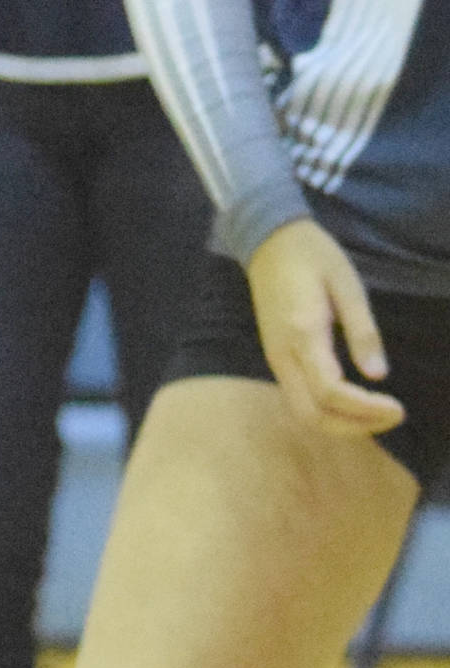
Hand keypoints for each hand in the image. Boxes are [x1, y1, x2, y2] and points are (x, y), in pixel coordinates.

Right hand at [245, 218, 399, 434]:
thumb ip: (362, 331)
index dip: (366, 409)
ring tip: (377, 413)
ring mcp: (275, 357)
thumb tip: (378, 375)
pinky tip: (354, 402)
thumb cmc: (313, 256)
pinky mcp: (276, 357)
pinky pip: (298, 398)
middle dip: (354, 427)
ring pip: (302, 411)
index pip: (330, 391)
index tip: (398, 407)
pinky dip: (327, 411)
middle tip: (391, 416)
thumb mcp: (348, 286)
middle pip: (310, 414)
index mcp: (302, 333)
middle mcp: (283, 354)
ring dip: (341, 423)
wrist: (268, 241)